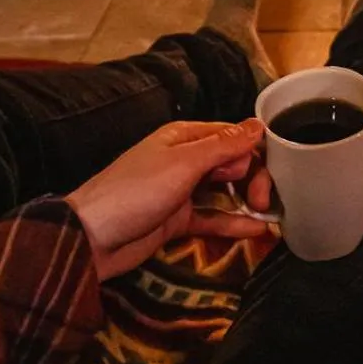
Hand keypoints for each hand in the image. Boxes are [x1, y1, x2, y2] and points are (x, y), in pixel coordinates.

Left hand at [66, 119, 274, 280]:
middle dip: (253, 178)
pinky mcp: (179, 220)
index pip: (234, 137)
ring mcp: (183, 191)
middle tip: (261, 201)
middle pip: (234, 163)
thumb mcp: (183, 164)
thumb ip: (223, 146)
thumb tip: (258, 124)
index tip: (271, 175)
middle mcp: (187, 159)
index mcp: (185, 137)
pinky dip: (233, 223)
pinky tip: (257, 231)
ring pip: (226, 191)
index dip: (256, 152)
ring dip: (248, 201)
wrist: (90, 239)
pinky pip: (212, 218)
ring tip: (270, 215)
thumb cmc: (136, 191)